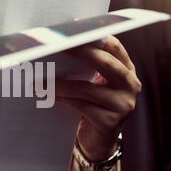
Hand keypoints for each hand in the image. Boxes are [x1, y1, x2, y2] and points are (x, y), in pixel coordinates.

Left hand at [56, 36, 141, 161]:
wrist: (97, 142)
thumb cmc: (92, 106)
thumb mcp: (95, 84)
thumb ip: (87, 67)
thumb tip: (59, 45)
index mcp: (128, 70)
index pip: (114, 47)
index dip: (95, 36)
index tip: (73, 28)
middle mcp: (131, 85)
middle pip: (105, 63)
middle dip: (79, 52)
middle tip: (56, 46)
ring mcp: (123, 105)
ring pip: (87, 88)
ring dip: (60, 84)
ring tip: (40, 81)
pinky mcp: (111, 122)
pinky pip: (81, 106)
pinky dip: (62, 99)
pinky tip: (48, 97)